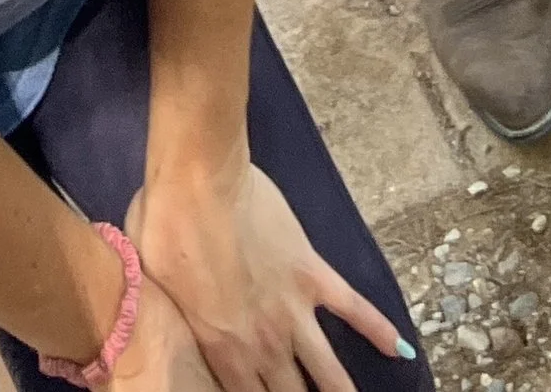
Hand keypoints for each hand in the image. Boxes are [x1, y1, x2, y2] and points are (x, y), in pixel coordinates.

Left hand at [130, 159, 413, 391]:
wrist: (197, 180)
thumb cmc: (162, 226)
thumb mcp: (149, 281)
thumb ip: (167, 313)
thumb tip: (152, 316)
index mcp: (221, 348)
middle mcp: (263, 341)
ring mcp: (293, 309)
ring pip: (329, 369)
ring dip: (342, 390)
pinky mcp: (313, 273)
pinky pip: (354, 309)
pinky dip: (379, 330)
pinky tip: (401, 350)